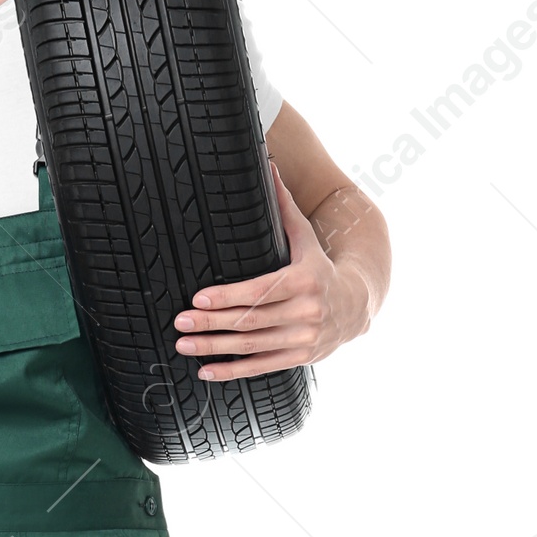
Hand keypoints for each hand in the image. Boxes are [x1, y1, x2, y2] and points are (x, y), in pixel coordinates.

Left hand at [172, 166, 368, 379]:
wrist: (357, 305)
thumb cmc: (321, 266)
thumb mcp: (306, 238)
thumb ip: (284, 207)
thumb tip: (267, 164)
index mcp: (305, 279)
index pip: (260, 290)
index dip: (228, 297)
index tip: (198, 299)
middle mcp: (306, 312)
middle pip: (252, 320)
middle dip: (213, 323)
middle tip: (180, 322)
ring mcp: (303, 339)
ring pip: (253, 346)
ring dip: (215, 348)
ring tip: (184, 344)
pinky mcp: (299, 358)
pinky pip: (262, 367)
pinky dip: (233, 372)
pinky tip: (206, 371)